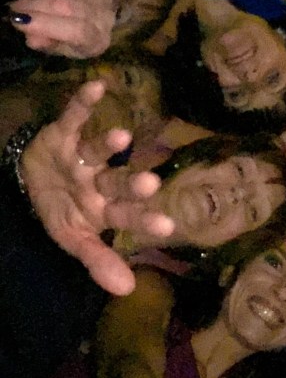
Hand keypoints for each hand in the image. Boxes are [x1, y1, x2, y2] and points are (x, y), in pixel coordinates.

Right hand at [7, 0, 114, 57]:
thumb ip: (48, 44)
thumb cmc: (76, 34)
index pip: (77, 31)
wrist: (101, 14)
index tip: (17, 19)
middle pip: (68, 5)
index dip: (45, 24)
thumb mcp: (61, 46)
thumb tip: (32, 37)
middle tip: (17, 7)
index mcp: (97, 40)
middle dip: (36, 4)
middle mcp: (105, 17)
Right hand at [20, 81, 173, 295]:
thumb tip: (127, 291)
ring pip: (99, 151)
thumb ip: (98, 261)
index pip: (127, 217)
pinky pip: (74, 117)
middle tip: (151, 182)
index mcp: (103, 209)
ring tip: (122, 137)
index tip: (169, 226)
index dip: (144, 220)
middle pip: (118, 183)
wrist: (26, 179)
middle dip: (131, 184)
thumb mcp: (72, 239)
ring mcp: (84, 157)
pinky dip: (82, 103)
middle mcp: (100, 181)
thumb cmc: (60, 209)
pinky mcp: (64, 134)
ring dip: (108, 144)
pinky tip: (96, 86)